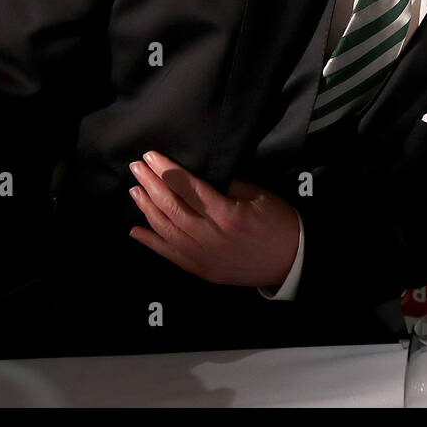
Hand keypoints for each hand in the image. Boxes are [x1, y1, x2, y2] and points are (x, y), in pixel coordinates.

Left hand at [127, 152, 298, 287]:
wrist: (291, 262)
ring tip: (134, 190)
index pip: (187, 187)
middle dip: (151, 185)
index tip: (151, 156)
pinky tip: (135, 231)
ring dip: (147, 209)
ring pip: (166, 230)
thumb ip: (229, 185)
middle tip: (136, 167)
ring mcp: (204, 256)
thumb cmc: (278, 224)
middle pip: (171, 207)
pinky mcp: (202, 270)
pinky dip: (151, 243)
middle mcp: (210, 236)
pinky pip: (170, 255)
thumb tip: (200, 175)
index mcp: (226, 214)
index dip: (166, 170)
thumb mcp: (259, 196)